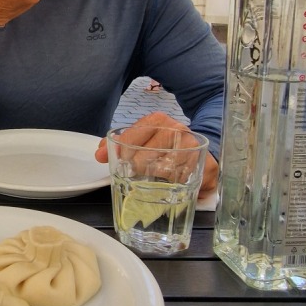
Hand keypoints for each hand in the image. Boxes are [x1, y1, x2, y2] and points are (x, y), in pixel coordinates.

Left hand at [95, 112, 218, 195]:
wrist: (202, 150)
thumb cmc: (167, 146)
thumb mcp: (145, 140)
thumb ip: (121, 145)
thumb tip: (99, 152)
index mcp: (159, 121)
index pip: (135, 133)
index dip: (121, 148)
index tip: (110, 159)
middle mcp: (176, 129)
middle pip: (146, 154)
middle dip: (135, 167)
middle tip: (133, 174)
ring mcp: (192, 146)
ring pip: (163, 169)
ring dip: (153, 178)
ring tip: (150, 180)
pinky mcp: (206, 164)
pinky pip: (181, 180)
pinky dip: (172, 185)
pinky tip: (169, 184)